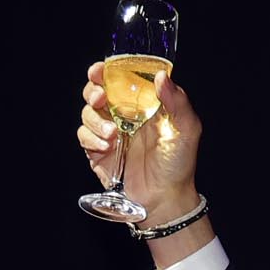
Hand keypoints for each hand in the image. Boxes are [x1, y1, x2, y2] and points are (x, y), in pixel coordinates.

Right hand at [74, 59, 201, 217]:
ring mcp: (109, 133)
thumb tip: (162, 77)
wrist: (165, 198)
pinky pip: (83, 135)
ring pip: (87, 112)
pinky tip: (106, 147)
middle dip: (93, 91)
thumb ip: (177, 101)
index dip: (106, 72)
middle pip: (96, 91)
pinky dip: (91, 138)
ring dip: (95, 119)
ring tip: (113, 135)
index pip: (119, 80)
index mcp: (142, 105)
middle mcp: (123, 116)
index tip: (100, 71)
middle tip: (101, 99)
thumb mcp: (186, 129)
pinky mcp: (98, 151)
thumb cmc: (178, 163)